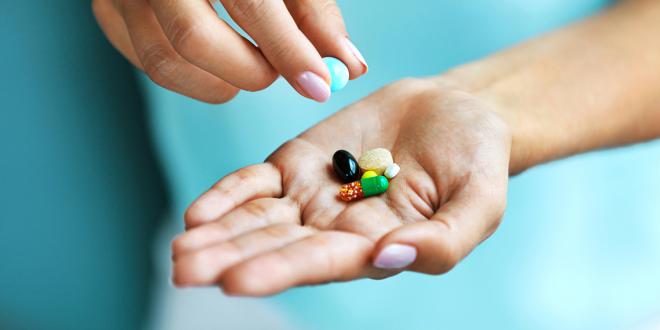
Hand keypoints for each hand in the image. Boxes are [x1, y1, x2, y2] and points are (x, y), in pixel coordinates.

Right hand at [92, 0, 367, 102]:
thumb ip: (314, 12)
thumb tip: (348, 66)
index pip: (250, 2)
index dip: (289, 50)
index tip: (320, 86)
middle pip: (193, 39)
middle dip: (249, 71)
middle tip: (278, 72)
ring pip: (165, 62)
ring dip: (220, 82)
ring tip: (252, 66)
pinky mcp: (108, 11)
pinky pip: (149, 64)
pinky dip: (192, 78)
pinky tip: (218, 62)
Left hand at [171, 78, 510, 295]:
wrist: (456, 113)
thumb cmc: (476, 162)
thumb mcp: (479, 205)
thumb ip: (443, 242)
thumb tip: (386, 256)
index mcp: (374, 247)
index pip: (321, 263)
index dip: (281, 270)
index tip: (236, 281)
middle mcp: (334, 229)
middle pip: (276, 247)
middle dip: (231, 259)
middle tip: (186, 270)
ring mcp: (311, 196)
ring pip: (257, 220)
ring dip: (218, 234)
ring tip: (180, 252)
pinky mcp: (298, 163)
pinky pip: (256, 182)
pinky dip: (229, 194)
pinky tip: (196, 215)